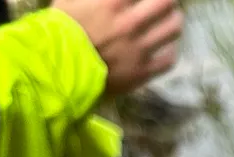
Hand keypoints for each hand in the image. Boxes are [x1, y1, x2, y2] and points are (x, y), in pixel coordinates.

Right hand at [53, 0, 183, 95]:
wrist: (60, 70)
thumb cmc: (62, 29)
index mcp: (111, 2)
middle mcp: (130, 23)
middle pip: (167, 2)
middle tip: (165, 0)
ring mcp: (139, 50)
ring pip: (173, 29)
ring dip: (174, 19)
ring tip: (171, 17)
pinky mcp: (142, 72)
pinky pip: (169, 59)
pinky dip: (169, 49)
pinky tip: (164, 45)